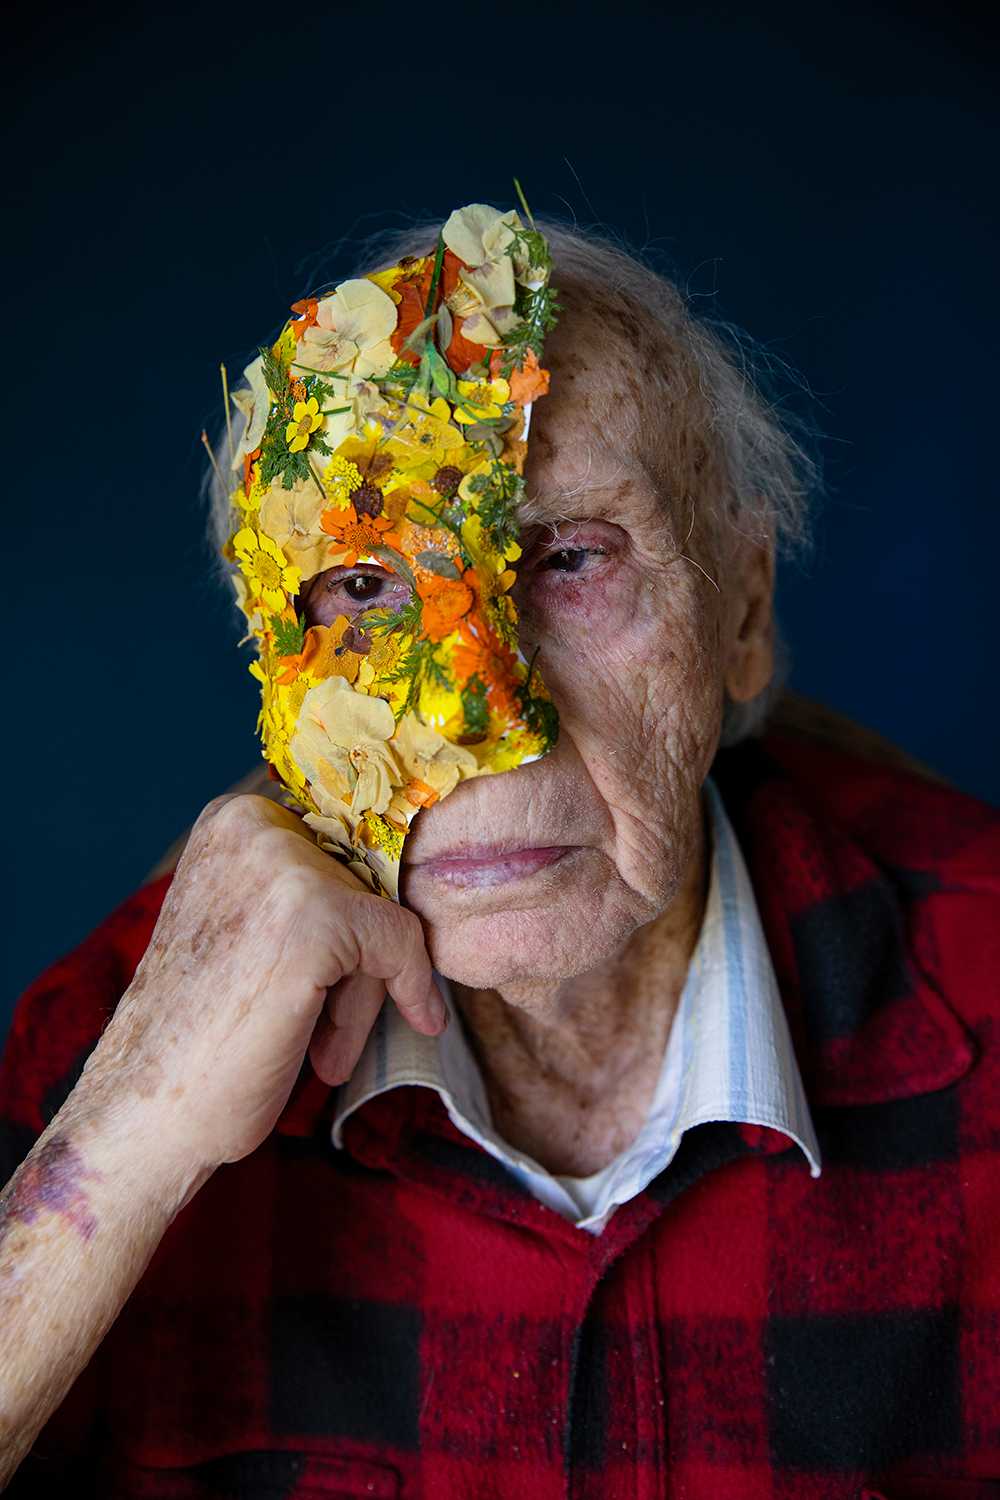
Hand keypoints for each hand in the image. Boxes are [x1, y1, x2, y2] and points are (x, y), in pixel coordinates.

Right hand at [83, 793, 445, 1174]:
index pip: (340, 850)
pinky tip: (418, 1021)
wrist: (147, 1109)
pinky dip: (412, 987)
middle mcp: (253, 825)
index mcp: (233, 820)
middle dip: (355, 959)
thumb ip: (301, 890)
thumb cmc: (199, 1032)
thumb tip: (408, 883)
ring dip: (364, 988)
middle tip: (320, 1024)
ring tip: (323, 1047)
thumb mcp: (245, 926)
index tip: (339, 976)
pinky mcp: (316, 915)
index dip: (349, 919)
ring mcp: (283, 866)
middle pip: (363, 884)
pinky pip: (401, 940)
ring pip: (381, 916)